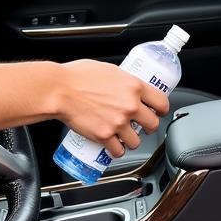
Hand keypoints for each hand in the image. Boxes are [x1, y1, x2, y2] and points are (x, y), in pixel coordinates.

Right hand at [52, 60, 169, 157]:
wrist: (58, 90)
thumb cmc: (77, 76)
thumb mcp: (109, 70)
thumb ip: (123, 81)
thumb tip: (129, 86)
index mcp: (134, 86)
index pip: (162, 102)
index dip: (161, 110)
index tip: (158, 112)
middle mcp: (131, 105)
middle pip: (154, 125)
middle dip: (148, 127)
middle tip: (142, 126)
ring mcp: (119, 122)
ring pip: (137, 141)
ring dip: (131, 141)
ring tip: (124, 136)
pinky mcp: (105, 136)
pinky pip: (118, 151)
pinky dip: (116, 151)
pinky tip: (113, 146)